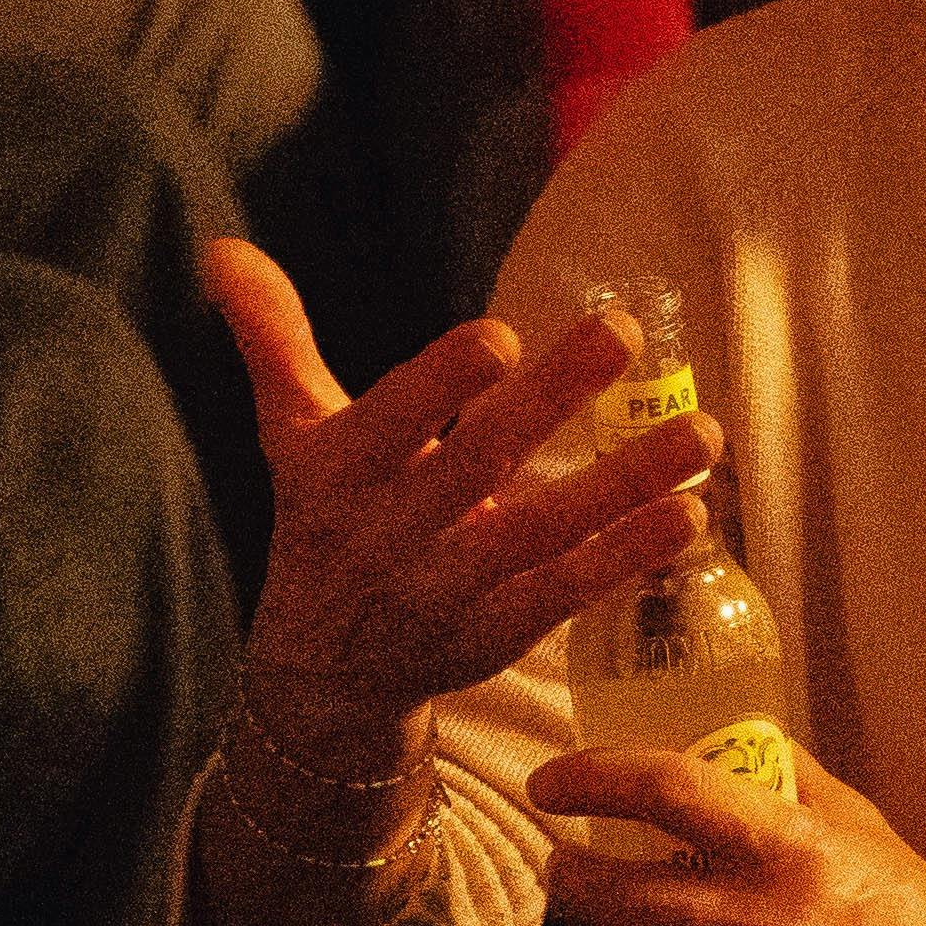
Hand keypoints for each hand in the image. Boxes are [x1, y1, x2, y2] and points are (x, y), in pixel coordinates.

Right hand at [201, 248, 715, 802]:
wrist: (318, 678)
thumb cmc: (322, 521)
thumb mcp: (292, 434)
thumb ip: (275, 339)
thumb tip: (223, 248)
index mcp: (336, 476)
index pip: (387, 423)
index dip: (437, 385)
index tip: (498, 337)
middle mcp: (390, 536)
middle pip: (476, 464)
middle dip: (549, 401)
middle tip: (622, 333)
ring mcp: (446, 593)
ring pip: (541, 534)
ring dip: (624, 483)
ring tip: (701, 434)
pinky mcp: (496, 637)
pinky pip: (567, 593)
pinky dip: (627, 557)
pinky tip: (689, 514)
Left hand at [545, 742, 925, 925]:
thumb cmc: (916, 910)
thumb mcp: (861, 824)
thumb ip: (788, 779)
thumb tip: (719, 738)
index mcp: (794, 846)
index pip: (671, 790)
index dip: (595, 777)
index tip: (552, 782)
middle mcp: (769, 919)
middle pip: (619, 893)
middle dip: (568, 879)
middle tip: (561, 870)